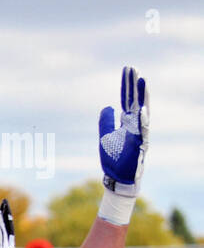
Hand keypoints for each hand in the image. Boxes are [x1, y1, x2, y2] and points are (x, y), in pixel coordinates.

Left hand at [99, 66, 148, 196]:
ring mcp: (139, 134)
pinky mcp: (140, 145)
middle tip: (134, 69)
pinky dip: (141, 121)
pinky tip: (141, 109)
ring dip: (142, 97)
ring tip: (142, 82)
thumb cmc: (114, 158)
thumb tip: (108, 106)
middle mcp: (135, 125)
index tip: (127, 70)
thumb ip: (106, 122)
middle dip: (134, 86)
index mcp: (127, 122)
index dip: (126, 86)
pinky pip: (142, 131)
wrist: (118, 178)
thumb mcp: (105, 136)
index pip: (127, 99)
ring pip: (142, 112)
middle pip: (135, 101)